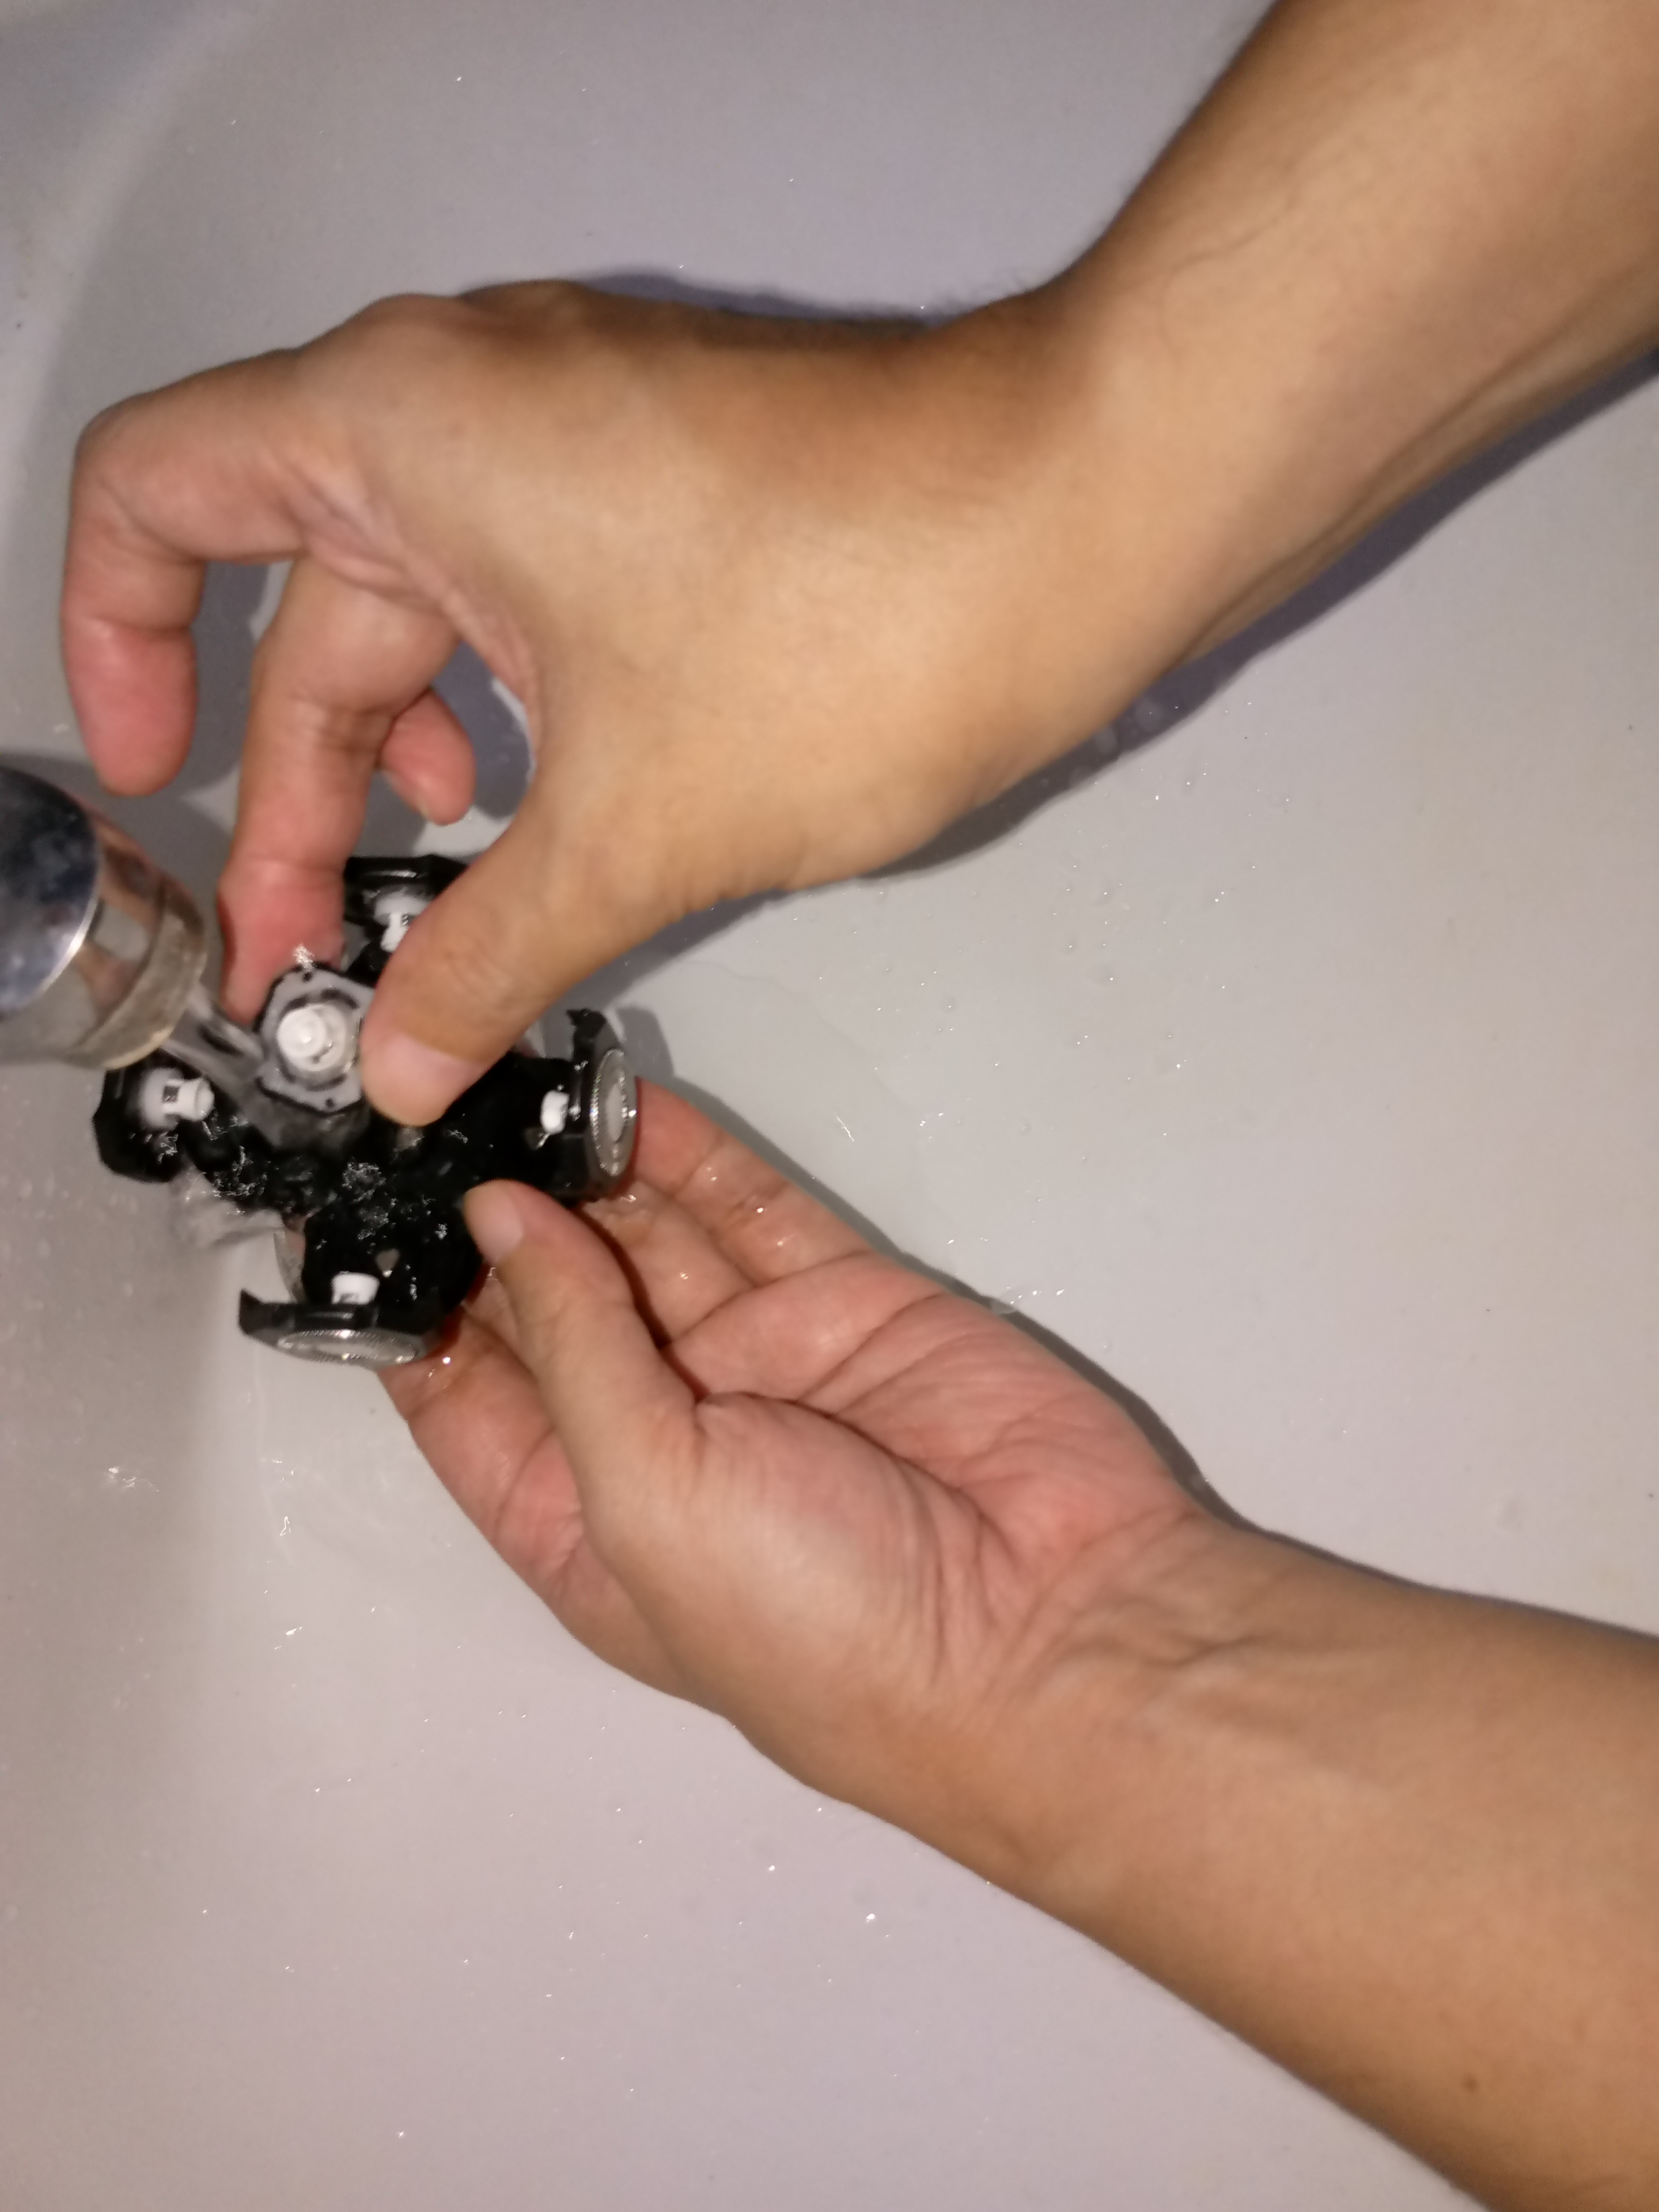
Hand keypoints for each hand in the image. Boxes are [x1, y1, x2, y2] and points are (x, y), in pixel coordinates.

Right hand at [61, 283, 1165, 1125]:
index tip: (153, 780)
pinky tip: (556, 825)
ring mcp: (583, 428)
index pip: (155, 499)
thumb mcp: (632, 829)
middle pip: (306, 600)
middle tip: (323, 957)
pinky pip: (536, 596)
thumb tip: (406, 1057)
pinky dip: (520, 714)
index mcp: (403, 432)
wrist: (1096, 516)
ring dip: (421, 769)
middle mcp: (475, 400)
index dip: (115, 644)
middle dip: (307, 792)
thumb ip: (488, 953)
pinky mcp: (673, 474)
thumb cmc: (875, 610)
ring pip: (435, 612)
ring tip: (445, 910)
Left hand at [387, 1080, 1211, 1863]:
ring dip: (582, 1165)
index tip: (346, 1207)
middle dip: (494, 1214)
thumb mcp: (649, 1502)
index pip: (463, 1398)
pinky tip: (620, 1091)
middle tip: (430, 1107)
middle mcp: (660, 1436)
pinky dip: (687, 1150)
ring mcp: (756, 1358)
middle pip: (551, 1300)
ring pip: (646, 1237)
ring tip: (511, 1074)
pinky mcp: (842, 1298)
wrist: (1051, 1626)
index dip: (405, 1308)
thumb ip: (572, 1347)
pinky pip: (746, 1208)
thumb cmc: (823, 1621)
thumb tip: (499, 1220)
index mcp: (585, 1521)